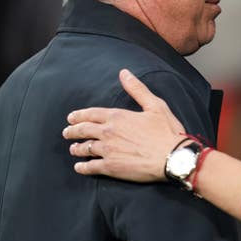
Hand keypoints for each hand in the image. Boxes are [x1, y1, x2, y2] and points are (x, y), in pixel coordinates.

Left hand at [62, 69, 185, 181]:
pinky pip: (90, 167)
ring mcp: (108, 150)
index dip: (79, 115)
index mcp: (118, 116)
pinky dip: (82, 167)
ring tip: (73, 148)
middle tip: (67, 132)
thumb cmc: (167, 131)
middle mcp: (108, 132)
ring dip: (76, 148)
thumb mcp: (155, 105)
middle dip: (73, 131)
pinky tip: (80, 167)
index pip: (92, 114)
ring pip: (84, 148)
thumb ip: (137, 89)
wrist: (173, 157)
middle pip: (83, 130)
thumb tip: (124, 72)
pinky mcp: (111, 167)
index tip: (71, 118)